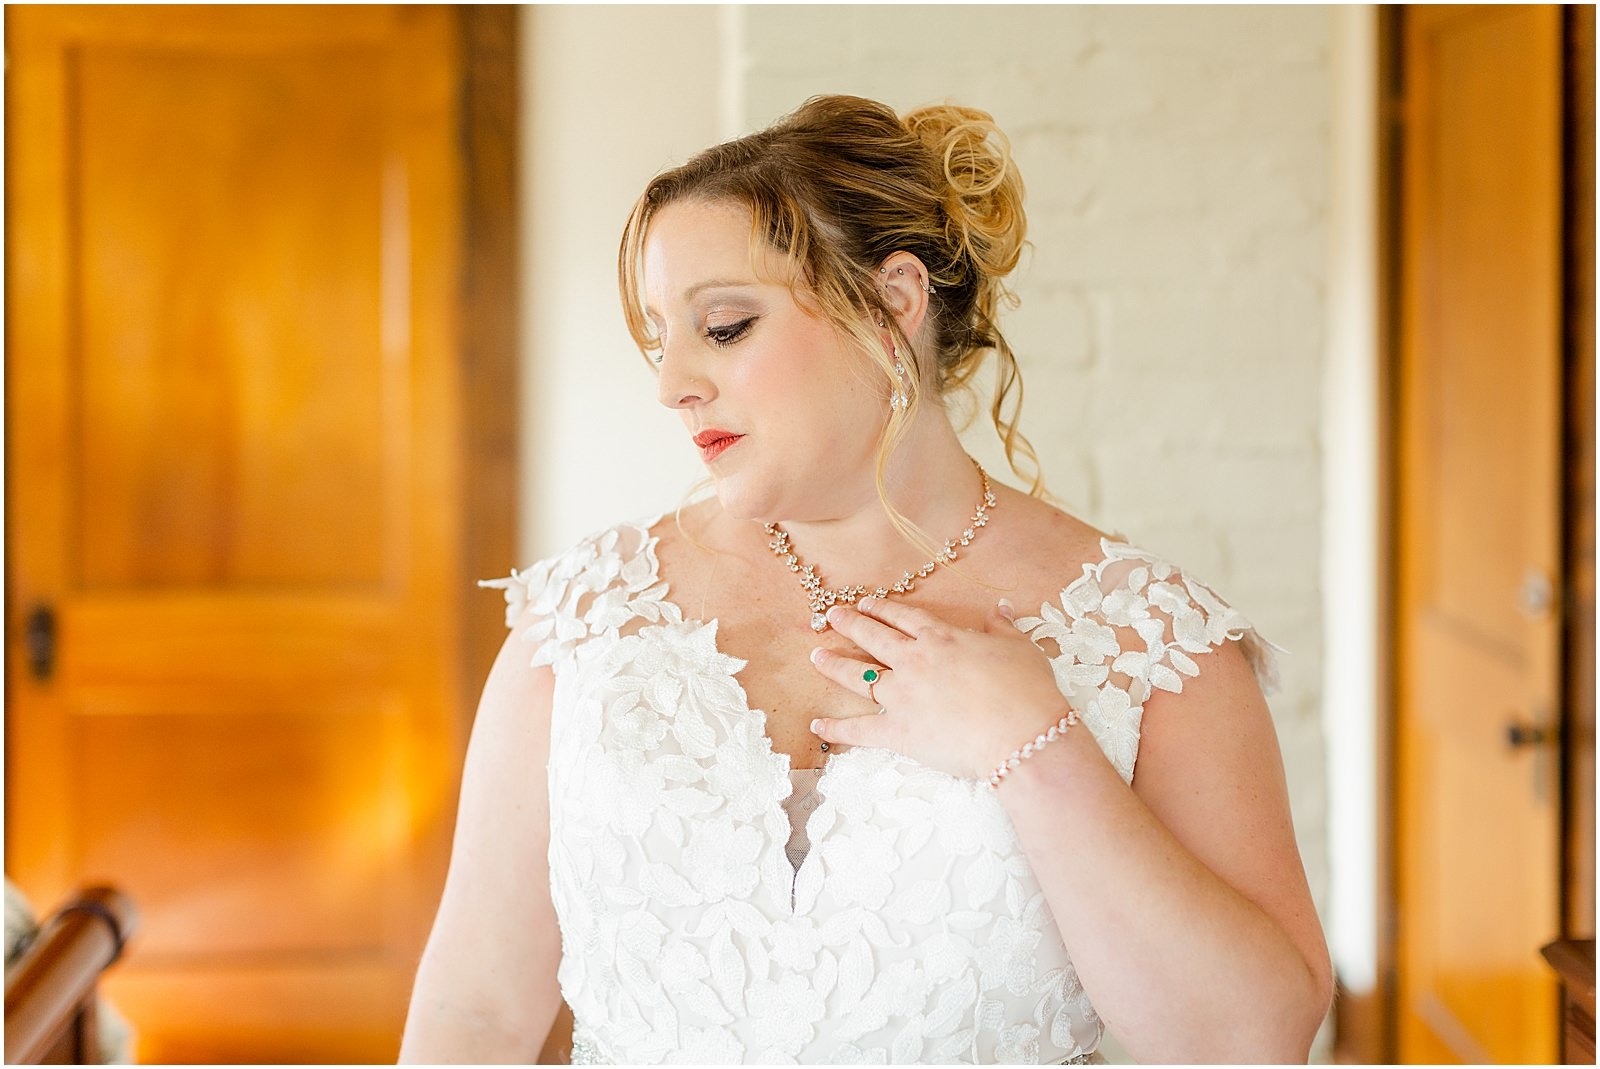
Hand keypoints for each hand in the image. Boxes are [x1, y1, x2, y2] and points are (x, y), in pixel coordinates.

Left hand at [808, 596, 1073, 780]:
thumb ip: (1003, 627)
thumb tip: (1001, 607)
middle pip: (874, 638)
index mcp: (942, 639)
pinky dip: (836, 728)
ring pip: (859, 677)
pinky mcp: (898, 733)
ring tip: (817, 656)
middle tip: (831, 615)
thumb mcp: (1020, 649)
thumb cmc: (1027, 691)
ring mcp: (902, 697)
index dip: (883, 609)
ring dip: (835, 666)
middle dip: (850, 624)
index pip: (905, 618)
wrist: (1022, 735)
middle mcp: (915, 662)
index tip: (866, 603)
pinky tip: (816, 724)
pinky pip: (859, 730)